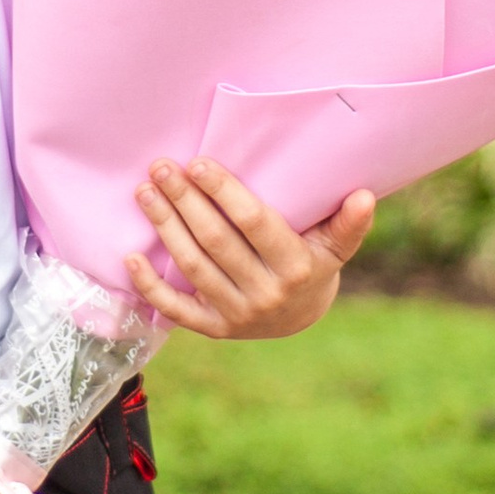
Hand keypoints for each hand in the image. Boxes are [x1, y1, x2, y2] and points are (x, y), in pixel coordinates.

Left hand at [126, 158, 376, 339]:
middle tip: (161, 168)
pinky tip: (130, 257)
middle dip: (185, 201)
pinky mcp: (214, 329)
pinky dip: (150, 286)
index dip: (224, 193)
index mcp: (296, 267)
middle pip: (216, 241)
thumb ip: (348, 223)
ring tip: (145, 193)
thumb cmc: (313, 265)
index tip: (198, 164)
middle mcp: (265, 293)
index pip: (253, 223)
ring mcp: (237, 315)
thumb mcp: (336, 246)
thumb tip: (364, 196)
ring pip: (193, 266)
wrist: (299, 318)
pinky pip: (176, 310)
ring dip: (165, 227)